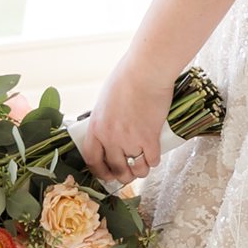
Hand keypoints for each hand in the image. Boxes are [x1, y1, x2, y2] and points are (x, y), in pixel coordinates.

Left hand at [79, 60, 171, 191]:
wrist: (146, 71)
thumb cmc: (127, 78)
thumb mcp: (105, 102)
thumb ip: (105, 121)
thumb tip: (110, 132)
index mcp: (96, 127)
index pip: (92, 160)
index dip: (100, 172)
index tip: (107, 174)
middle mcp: (110, 138)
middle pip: (116, 169)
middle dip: (123, 176)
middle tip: (129, 173)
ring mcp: (130, 140)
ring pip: (136, 170)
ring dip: (140, 170)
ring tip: (144, 165)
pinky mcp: (150, 139)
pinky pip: (152, 161)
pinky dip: (154, 161)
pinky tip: (154, 154)